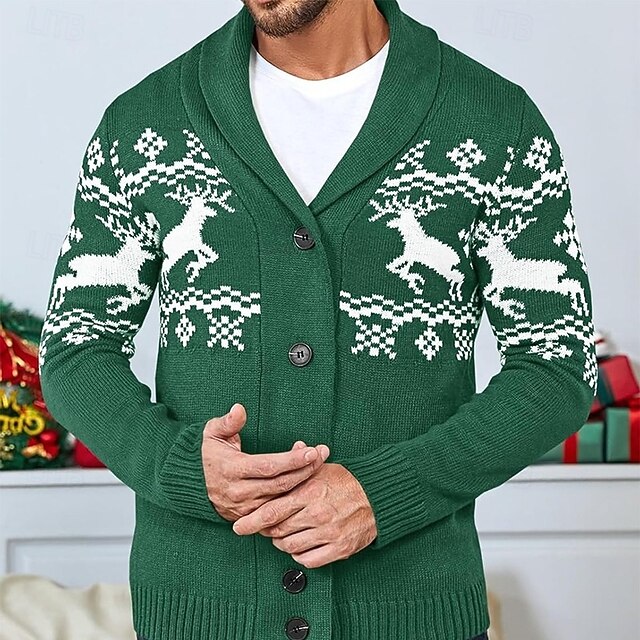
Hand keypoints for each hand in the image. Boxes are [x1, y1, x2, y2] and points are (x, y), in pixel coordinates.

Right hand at [201, 403, 330, 520]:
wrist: (189, 484)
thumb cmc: (206, 454)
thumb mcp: (212, 432)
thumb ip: (228, 422)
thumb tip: (239, 408)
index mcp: (231, 469)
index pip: (268, 466)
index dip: (292, 459)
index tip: (311, 449)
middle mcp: (239, 492)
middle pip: (280, 483)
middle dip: (305, 469)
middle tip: (323, 453)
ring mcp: (245, 508)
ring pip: (282, 499)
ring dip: (303, 483)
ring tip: (320, 465)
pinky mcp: (249, 517)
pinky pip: (277, 512)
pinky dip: (294, 499)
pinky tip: (307, 484)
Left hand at [232, 461, 377, 567]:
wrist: (379, 497)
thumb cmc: (348, 481)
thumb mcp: (323, 469)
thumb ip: (303, 465)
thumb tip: (294, 447)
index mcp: (310, 492)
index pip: (273, 510)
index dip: (252, 520)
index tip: (239, 526)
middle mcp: (317, 514)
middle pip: (278, 530)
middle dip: (267, 531)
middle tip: (264, 528)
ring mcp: (328, 533)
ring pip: (290, 547)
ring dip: (282, 543)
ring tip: (283, 534)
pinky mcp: (339, 548)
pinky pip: (309, 560)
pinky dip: (300, 555)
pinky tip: (300, 546)